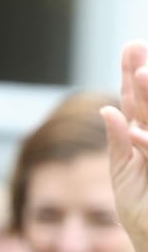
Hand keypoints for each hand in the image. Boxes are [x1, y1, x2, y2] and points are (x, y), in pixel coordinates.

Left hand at [103, 41, 147, 251]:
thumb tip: (106, 110)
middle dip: (142, 77)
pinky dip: (145, 141)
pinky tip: (130, 126)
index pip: (138, 100)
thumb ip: (118, 140)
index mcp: (146, 138)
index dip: (133, 74)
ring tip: (139, 75)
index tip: (131, 46)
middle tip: (134, 48)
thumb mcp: (124, 170)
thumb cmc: (141, 206)